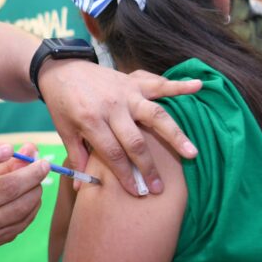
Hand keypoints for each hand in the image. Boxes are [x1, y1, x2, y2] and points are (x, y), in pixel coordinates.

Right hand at [0, 143, 48, 252]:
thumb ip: (5, 159)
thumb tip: (32, 150)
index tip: (9, 147)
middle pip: (6, 188)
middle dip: (31, 174)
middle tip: (44, 164)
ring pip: (20, 207)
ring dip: (35, 190)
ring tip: (37, 181)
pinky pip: (24, 220)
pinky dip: (33, 205)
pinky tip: (31, 197)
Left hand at [38, 60, 198, 195]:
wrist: (61, 68)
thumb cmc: (63, 103)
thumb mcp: (64, 130)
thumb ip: (76, 156)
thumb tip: (80, 188)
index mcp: (91, 121)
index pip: (112, 154)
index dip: (125, 175)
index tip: (137, 192)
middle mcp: (112, 107)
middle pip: (135, 141)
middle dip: (148, 167)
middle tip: (159, 188)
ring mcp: (126, 93)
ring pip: (155, 115)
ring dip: (174, 135)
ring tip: (192, 153)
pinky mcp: (134, 82)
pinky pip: (159, 84)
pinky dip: (179, 85)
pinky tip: (199, 87)